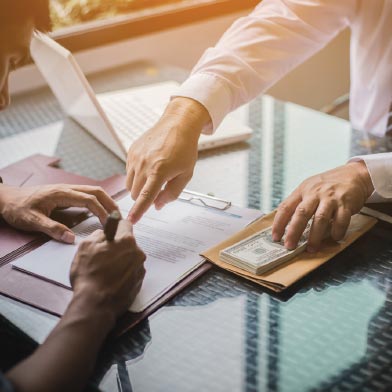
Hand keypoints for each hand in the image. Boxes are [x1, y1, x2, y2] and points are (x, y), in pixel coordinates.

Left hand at [0, 184, 117, 242]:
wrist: (6, 199)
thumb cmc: (17, 209)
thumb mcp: (32, 221)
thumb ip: (52, 229)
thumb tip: (72, 239)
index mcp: (61, 193)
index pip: (89, 200)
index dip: (102, 211)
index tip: (109, 224)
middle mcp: (67, 188)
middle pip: (96, 191)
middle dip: (110, 203)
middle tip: (119, 218)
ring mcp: (67, 189)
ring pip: (93, 191)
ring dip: (106, 201)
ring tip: (114, 214)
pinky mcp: (65, 193)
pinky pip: (87, 194)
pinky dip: (98, 201)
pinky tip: (100, 210)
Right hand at [70, 220, 145, 318]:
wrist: (95, 305)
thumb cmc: (89, 275)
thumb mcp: (86, 247)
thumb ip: (98, 234)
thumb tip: (104, 233)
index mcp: (127, 241)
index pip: (125, 224)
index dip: (116, 226)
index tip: (110, 232)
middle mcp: (138, 253)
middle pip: (128, 243)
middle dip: (118, 246)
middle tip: (103, 256)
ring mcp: (140, 269)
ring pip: (130, 258)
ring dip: (121, 261)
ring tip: (105, 272)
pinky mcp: (139, 283)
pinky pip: (131, 272)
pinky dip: (123, 274)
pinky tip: (111, 281)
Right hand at [126, 97, 210, 222]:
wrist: (178, 124)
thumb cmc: (184, 149)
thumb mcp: (185, 174)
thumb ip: (172, 193)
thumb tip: (158, 205)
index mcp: (159, 171)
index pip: (145, 197)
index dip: (138, 211)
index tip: (132, 220)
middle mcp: (144, 164)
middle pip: (135, 193)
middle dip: (144, 197)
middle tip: (159, 188)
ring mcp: (135, 157)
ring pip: (129, 184)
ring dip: (139, 187)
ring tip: (154, 176)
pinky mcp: (131, 151)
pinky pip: (128, 171)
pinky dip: (137, 175)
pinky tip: (150, 165)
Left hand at [272, 161, 373, 251]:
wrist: (353, 174)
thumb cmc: (327, 185)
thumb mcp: (308, 188)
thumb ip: (298, 203)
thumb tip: (285, 225)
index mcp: (302, 190)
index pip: (286, 207)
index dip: (278, 223)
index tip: (275, 237)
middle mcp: (315, 193)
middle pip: (301, 213)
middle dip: (294, 232)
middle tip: (289, 246)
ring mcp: (331, 198)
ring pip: (320, 218)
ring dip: (315, 236)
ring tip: (311, 249)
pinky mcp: (346, 203)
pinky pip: (341, 220)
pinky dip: (337, 231)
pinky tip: (335, 237)